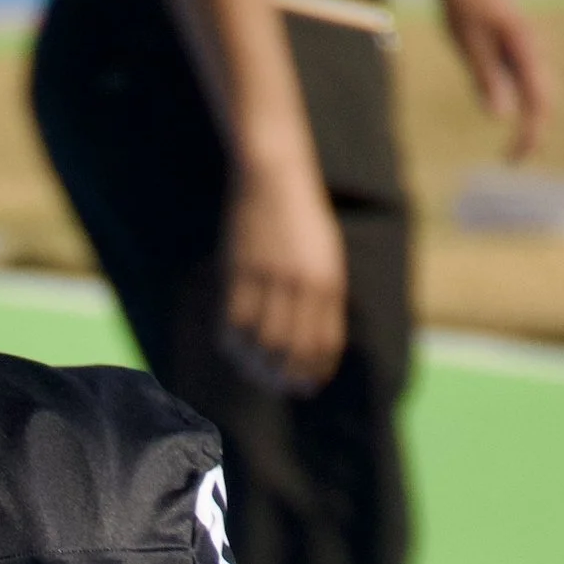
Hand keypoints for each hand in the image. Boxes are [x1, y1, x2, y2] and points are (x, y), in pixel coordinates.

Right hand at [221, 158, 347, 392]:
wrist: (274, 176)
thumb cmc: (301, 221)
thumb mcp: (324, 258)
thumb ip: (323, 299)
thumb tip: (312, 350)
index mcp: (328, 281)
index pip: (324, 344)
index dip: (316, 373)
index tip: (306, 387)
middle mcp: (302, 283)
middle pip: (292, 350)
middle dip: (285, 377)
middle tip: (277, 384)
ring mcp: (269, 278)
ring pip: (262, 341)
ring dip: (257, 365)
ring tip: (255, 370)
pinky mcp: (240, 272)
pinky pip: (234, 321)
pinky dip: (234, 343)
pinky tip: (236, 348)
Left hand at [425, 0, 547, 158]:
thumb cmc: (462, 6)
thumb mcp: (469, 44)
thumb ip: (486, 78)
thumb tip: (502, 117)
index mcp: (524, 46)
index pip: (538, 100)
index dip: (530, 132)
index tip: (516, 158)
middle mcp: (532, 47)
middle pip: (543, 98)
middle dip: (532, 131)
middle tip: (512, 161)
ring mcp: (526, 46)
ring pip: (536, 89)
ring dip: (528, 118)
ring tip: (511, 148)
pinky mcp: (516, 47)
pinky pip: (523, 79)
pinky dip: (518, 100)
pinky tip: (502, 108)